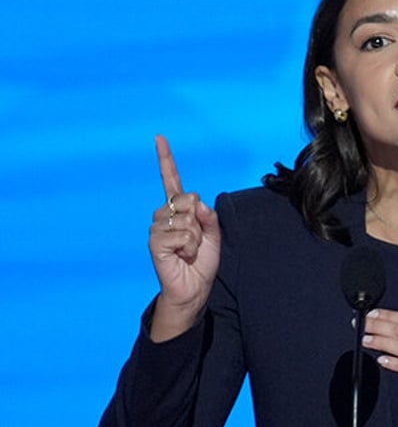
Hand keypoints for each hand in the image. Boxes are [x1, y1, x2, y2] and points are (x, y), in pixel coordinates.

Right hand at [148, 135, 220, 340]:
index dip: (166, 159)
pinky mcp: (155, 242)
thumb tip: (197, 203)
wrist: (194, 288)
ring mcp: (157, 227)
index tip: (159, 138)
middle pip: (188, 197)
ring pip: (187, 218)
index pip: (171, 180)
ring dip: (196, 237)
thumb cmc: (202, 261)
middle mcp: (164, 214)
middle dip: (201, 220)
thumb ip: (209, 216)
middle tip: (196, 240)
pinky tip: (183, 255)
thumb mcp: (214, 235)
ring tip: (189, 250)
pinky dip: (189, 245)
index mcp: (179, 209)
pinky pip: (181, 234)